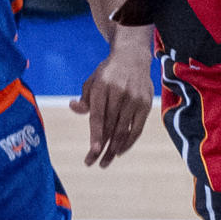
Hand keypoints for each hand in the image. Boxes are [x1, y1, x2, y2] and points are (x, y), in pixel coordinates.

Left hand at [71, 24, 153, 166]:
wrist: (133, 56)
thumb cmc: (108, 73)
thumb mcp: (92, 81)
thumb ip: (84, 98)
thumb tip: (74, 107)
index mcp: (103, 86)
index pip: (98, 115)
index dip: (95, 134)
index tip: (93, 150)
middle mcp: (119, 92)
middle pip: (110, 126)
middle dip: (101, 147)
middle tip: (91, 162)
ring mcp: (135, 98)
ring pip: (124, 130)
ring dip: (114, 149)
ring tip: (105, 162)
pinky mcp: (146, 104)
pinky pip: (137, 129)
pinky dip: (128, 142)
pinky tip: (119, 151)